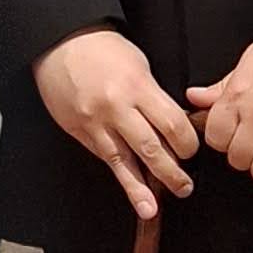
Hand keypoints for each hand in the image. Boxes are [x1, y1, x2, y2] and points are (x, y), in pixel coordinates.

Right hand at [35, 30, 197, 220]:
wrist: (60, 43)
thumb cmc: (103, 49)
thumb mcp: (138, 65)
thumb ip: (154, 96)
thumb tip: (172, 126)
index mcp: (137, 86)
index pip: (171, 124)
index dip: (187, 143)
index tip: (192, 151)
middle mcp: (117, 107)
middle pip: (150, 148)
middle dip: (170, 172)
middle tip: (184, 187)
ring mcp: (95, 122)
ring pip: (123, 162)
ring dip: (140, 188)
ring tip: (152, 208)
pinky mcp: (79, 131)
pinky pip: (103, 157)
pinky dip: (118, 175)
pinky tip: (128, 192)